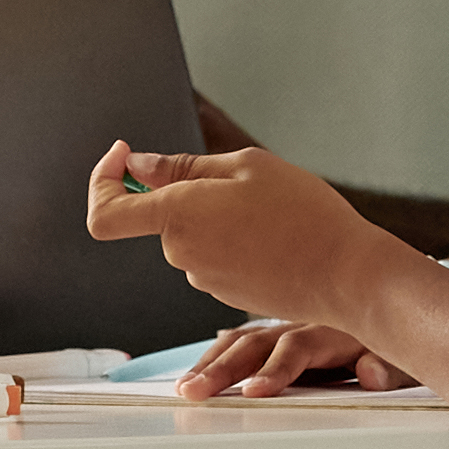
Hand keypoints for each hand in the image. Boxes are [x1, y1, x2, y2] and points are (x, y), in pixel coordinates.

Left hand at [87, 134, 380, 324]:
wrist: (345, 275)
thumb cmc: (304, 214)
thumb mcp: (247, 166)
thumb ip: (182, 167)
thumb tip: (138, 166)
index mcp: (178, 216)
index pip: (105, 213)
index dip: (102, 181)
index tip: (123, 156)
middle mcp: (182, 253)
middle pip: (160, 216)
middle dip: (186, 191)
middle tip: (239, 177)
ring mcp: (203, 278)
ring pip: (191, 234)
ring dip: (216, 215)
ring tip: (268, 207)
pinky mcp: (225, 293)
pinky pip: (214, 255)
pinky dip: (232, 238)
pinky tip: (273, 232)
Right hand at [174, 316, 411, 399]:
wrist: (396, 293)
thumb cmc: (398, 334)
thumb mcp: (403, 353)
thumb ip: (390, 366)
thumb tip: (371, 374)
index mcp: (333, 328)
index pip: (296, 348)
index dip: (276, 371)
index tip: (254, 393)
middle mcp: (304, 320)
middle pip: (257, 344)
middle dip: (223, 369)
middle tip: (196, 393)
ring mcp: (289, 321)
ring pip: (243, 339)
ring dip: (212, 362)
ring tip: (187, 386)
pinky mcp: (281, 328)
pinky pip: (243, 336)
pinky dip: (219, 350)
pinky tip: (200, 364)